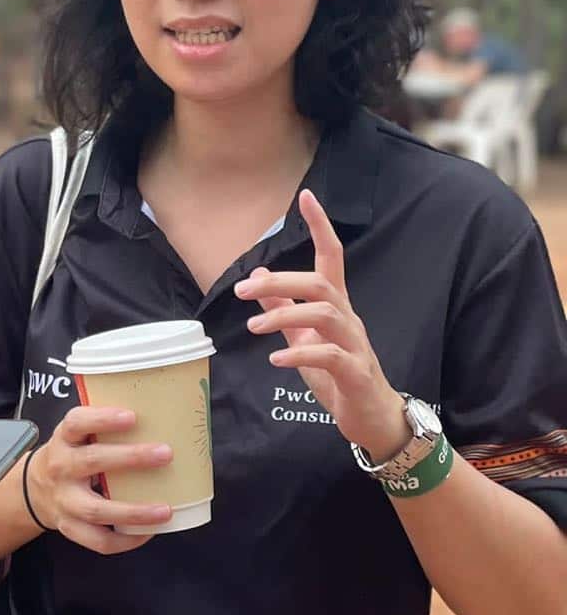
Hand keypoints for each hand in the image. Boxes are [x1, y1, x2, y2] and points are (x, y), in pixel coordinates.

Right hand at [24, 406, 172, 553]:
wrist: (34, 489)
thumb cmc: (70, 456)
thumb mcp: (76, 435)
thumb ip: (103, 427)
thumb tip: (159, 415)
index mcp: (64, 439)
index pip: (77, 423)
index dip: (102, 419)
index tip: (132, 417)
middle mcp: (61, 468)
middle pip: (92, 461)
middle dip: (130, 458)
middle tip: (165, 453)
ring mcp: (64, 501)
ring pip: (97, 510)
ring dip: (134, 512)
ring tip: (165, 510)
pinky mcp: (70, 528)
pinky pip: (99, 540)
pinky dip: (126, 540)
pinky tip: (149, 532)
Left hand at [235, 188, 406, 459]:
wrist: (372, 418)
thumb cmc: (338, 374)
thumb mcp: (304, 338)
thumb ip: (284, 309)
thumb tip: (259, 278)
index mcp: (336, 306)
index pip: (332, 256)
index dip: (321, 225)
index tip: (306, 196)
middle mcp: (349, 319)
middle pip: (321, 283)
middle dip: (281, 281)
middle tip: (242, 291)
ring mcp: (356, 345)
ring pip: (325, 314)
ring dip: (284, 315)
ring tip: (253, 328)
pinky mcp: (356, 373)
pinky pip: (330, 356)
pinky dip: (300, 354)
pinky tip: (276, 359)